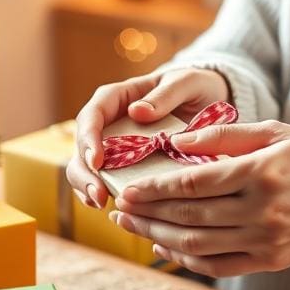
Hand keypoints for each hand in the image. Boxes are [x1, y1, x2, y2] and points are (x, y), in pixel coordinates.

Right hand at [66, 68, 229, 208]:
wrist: (208, 103)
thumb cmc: (193, 87)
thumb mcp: (186, 83)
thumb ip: (165, 95)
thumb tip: (137, 112)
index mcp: (117, 98)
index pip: (92, 115)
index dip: (89, 138)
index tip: (97, 160)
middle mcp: (108, 122)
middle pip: (82, 146)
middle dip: (84, 171)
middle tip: (97, 194)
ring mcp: (112, 146)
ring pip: (86, 167)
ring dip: (87, 187)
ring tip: (99, 203)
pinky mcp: (123, 165)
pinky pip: (104, 180)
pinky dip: (101, 194)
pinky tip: (109, 206)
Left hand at [108, 120, 289, 276]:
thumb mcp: (273, 131)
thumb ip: (223, 136)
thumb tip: (175, 143)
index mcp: (262, 173)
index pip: (195, 185)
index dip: (155, 190)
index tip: (128, 190)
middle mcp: (263, 211)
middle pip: (190, 217)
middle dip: (148, 215)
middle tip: (119, 209)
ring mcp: (267, 241)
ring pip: (198, 245)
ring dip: (158, 239)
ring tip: (132, 228)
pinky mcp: (270, 262)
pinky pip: (218, 266)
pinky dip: (186, 259)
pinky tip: (164, 248)